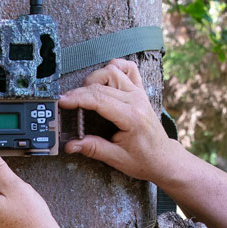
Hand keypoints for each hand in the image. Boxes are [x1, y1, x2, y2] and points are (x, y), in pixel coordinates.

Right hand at [58, 58, 184, 181]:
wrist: (163, 158)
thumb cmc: (144, 160)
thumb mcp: (117, 159)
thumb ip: (93, 149)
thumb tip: (71, 145)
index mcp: (131, 117)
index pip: (99, 99)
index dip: (77, 98)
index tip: (62, 102)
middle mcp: (136, 100)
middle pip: (102, 84)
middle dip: (80, 92)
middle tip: (68, 103)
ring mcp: (139, 93)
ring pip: (113, 71)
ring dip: (95, 78)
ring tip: (85, 94)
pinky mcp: (140, 91)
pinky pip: (128, 68)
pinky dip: (115, 67)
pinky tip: (105, 77)